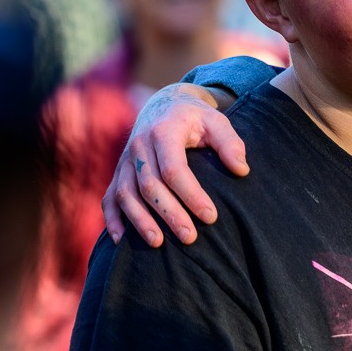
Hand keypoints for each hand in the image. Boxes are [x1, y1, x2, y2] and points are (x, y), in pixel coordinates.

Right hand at [103, 83, 245, 246]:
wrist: (164, 106)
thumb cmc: (196, 118)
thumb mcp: (216, 121)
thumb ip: (230, 143)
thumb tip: (241, 170)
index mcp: (164, 132)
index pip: (174, 169)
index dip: (191, 195)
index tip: (211, 216)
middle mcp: (139, 146)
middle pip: (149, 186)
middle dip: (169, 214)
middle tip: (190, 238)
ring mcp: (125, 160)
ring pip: (126, 195)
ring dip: (140, 221)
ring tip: (158, 244)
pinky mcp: (118, 172)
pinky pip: (110, 198)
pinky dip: (114, 219)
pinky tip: (123, 241)